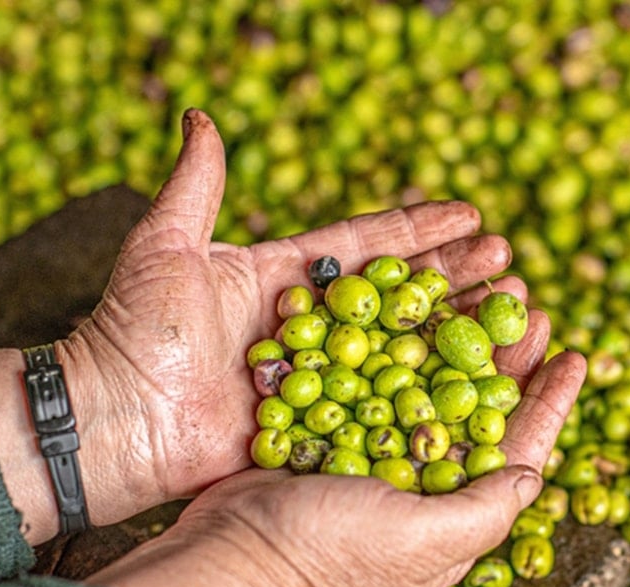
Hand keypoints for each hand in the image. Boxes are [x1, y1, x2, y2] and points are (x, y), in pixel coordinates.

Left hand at [58, 109, 536, 528]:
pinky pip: (385, 409)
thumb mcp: (165, 246)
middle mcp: (313, 328)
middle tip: (511, 262)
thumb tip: (201, 117)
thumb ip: (196, 186)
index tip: (471, 215)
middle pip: (400, 296)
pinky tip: (482, 385)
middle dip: (458, 278)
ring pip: (404, 350)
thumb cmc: (134, 329)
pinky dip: (434, 398)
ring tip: (513, 312)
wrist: (116, 417)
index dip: (421, 230)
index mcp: (285, 278)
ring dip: (460, 332)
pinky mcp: (322, 428)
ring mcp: (322, 379)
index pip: (368, 246)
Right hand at [89, 340, 585, 586]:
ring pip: (430, 381)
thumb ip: (485, 508)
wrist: (228, 551)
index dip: (550, 403)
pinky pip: (375, 375)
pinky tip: (408, 302)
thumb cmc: (329, 552)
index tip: (576, 355)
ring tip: (478, 288)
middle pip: (477, 406)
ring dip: (457, 334)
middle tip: (522, 301)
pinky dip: (394, 338)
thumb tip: (531, 473)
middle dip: (505, 353)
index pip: (517, 450)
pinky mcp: (329, 430)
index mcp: (452, 514)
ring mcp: (374, 456)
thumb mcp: (423, 540)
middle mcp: (419, 484)